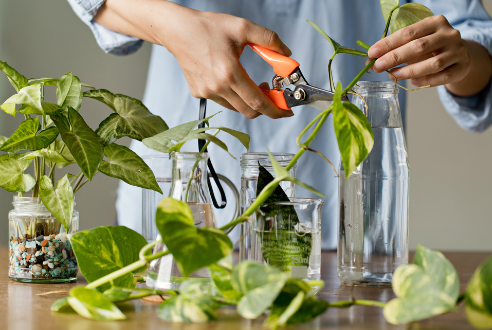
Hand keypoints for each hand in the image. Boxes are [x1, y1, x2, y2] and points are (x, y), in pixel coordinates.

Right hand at [164, 10, 292, 118]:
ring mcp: (207, 92)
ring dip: (248, 101)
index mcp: (229, 73)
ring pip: (236, 107)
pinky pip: (222, 101)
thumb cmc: (207, 28)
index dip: (275, 110)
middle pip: (249, 111)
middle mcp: (217, 87)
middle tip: (272, 93)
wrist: (178, 31)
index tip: (286, 112)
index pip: (258, 102)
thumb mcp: (243, 27)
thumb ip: (269, 40)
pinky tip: (231, 80)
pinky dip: (233, 96)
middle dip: (265, 107)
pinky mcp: (199, 93)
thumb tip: (286, 54)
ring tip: (251, 83)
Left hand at [367, 15, 470, 89]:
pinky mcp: (462, 67)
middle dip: (395, 57)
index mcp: (435, 22)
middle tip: (378, 66)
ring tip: (393, 75)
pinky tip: (413, 82)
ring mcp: (457, 51)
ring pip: (433, 63)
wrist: (460, 56)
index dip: (389, 43)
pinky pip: (443, 76)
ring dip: (410, 71)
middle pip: (419, 46)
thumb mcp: (415, 44)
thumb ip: (396, 50)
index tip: (372, 53)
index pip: (408, 32)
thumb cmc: (432, 49)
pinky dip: (427, 81)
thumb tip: (370, 62)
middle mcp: (449, 34)